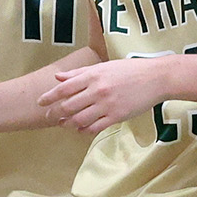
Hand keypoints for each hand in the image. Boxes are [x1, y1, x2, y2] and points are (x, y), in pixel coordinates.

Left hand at [37, 58, 165, 133]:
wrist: (156, 78)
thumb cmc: (129, 70)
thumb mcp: (103, 66)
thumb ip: (79, 73)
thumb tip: (58, 78)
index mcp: (93, 76)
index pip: (64, 88)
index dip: (50, 97)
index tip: (40, 103)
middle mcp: (97, 90)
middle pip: (69, 106)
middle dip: (56, 113)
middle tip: (49, 116)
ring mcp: (107, 105)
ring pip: (80, 119)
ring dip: (68, 123)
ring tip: (63, 123)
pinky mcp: (117, 116)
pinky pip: (95, 127)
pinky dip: (84, 130)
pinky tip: (80, 129)